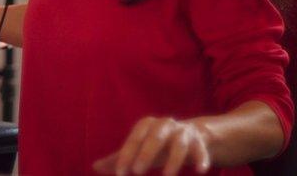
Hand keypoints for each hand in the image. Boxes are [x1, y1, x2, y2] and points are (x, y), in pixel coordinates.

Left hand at [92, 117, 211, 175]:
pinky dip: (201, 158)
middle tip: (137, 172)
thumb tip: (95, 166)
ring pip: (179, 144)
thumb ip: (119, 158)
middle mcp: (165, 125)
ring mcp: (183, 132)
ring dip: (173, 160)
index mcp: (147, 125)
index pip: (134, 139)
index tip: (121, 174)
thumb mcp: (139, 148)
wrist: (190, 134)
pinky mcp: (199, 141)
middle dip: (146, 154)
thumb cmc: (157, 143)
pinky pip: (200, 149)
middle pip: (155, 137)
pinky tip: (200, 171)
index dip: (126, 155)